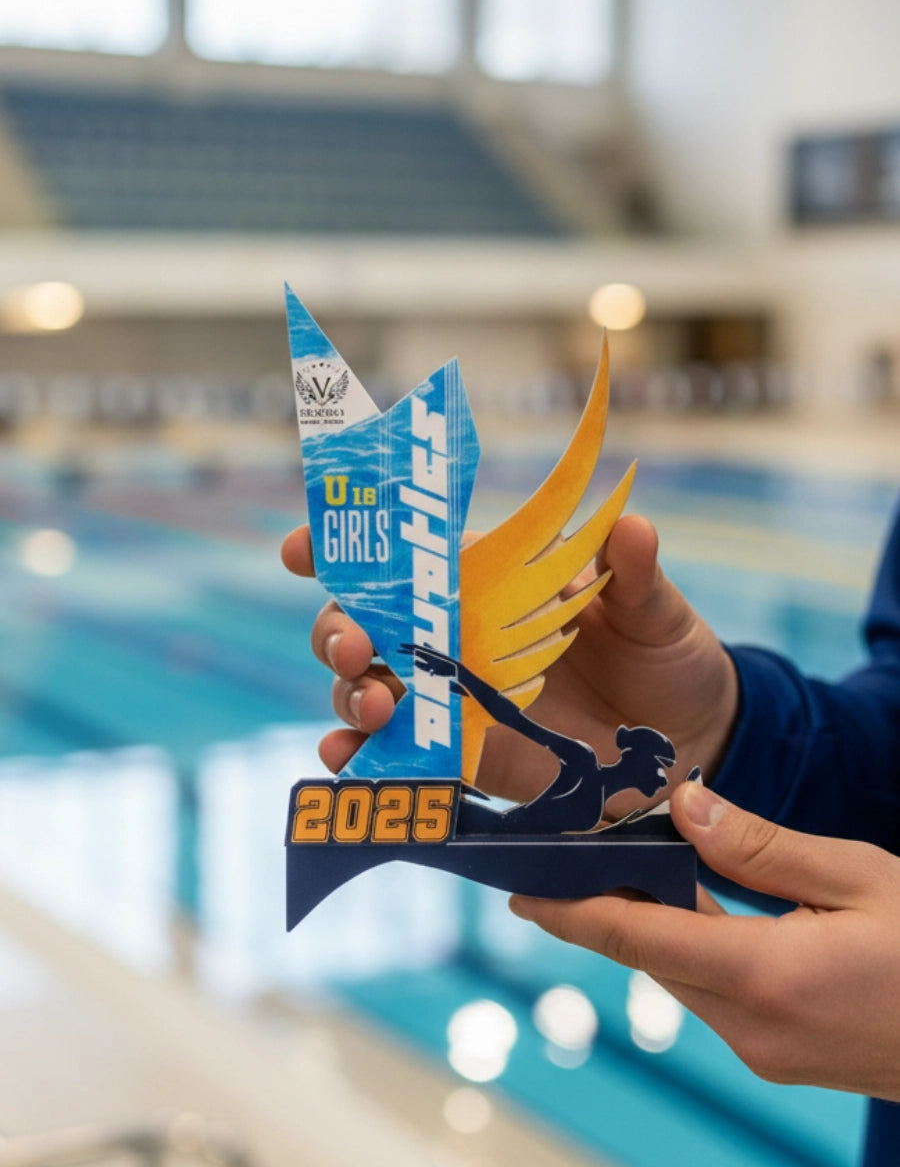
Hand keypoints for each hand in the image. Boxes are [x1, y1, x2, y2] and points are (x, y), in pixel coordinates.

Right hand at [280, 515, 738, 802]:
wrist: (686, 744)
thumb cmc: (665, 656)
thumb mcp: (654, 609)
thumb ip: (633, 574)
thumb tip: (632, 527)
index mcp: (491, 581)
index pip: (407, 554)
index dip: (347, 546)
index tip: (301, 549)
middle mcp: (458, 634)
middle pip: (368, 621)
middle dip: (339, 628)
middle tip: (356, 645)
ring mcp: (454, 697)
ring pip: (370, 686)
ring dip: (351, 692)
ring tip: (375, 703)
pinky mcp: (463, 756)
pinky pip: (394, 754)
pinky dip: (358, 755)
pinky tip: (345, 755)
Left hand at [510, 782, 899, 1100]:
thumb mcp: (857, 877)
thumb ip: (761, 846)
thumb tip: (683, 806)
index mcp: (767, 976)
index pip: (637, 939)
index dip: (569, 913)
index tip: (517, 891)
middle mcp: (752, 1028)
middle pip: (651, 957)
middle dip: (606, 907)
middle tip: (570, 852)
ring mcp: (767, 1053)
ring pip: (679, 976)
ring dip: (651, 927)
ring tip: (625, 868)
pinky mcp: (781, 1057)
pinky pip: (712, 994)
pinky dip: (690, 949)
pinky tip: (691, 907)